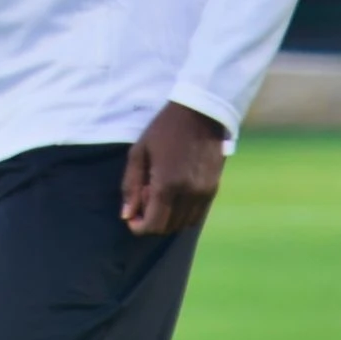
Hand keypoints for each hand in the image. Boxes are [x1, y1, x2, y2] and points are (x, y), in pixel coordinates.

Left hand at [121, 101, 225, 235]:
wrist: (200, 112)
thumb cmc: (164, 129)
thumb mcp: (140, 152)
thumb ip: (130, 185)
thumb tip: (126, 215)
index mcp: (167, 184)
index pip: (153, 225)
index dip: (139, 227)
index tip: (132, 217)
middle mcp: (188, 194)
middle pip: (167, 227)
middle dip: (152, 221)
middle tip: (145, 199)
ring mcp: (204, 193)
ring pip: (184, 224)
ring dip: (169, 218)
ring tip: (161, 194)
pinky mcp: (214, 188)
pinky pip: (198, 215)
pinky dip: (184, 213)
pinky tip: (176, 194)